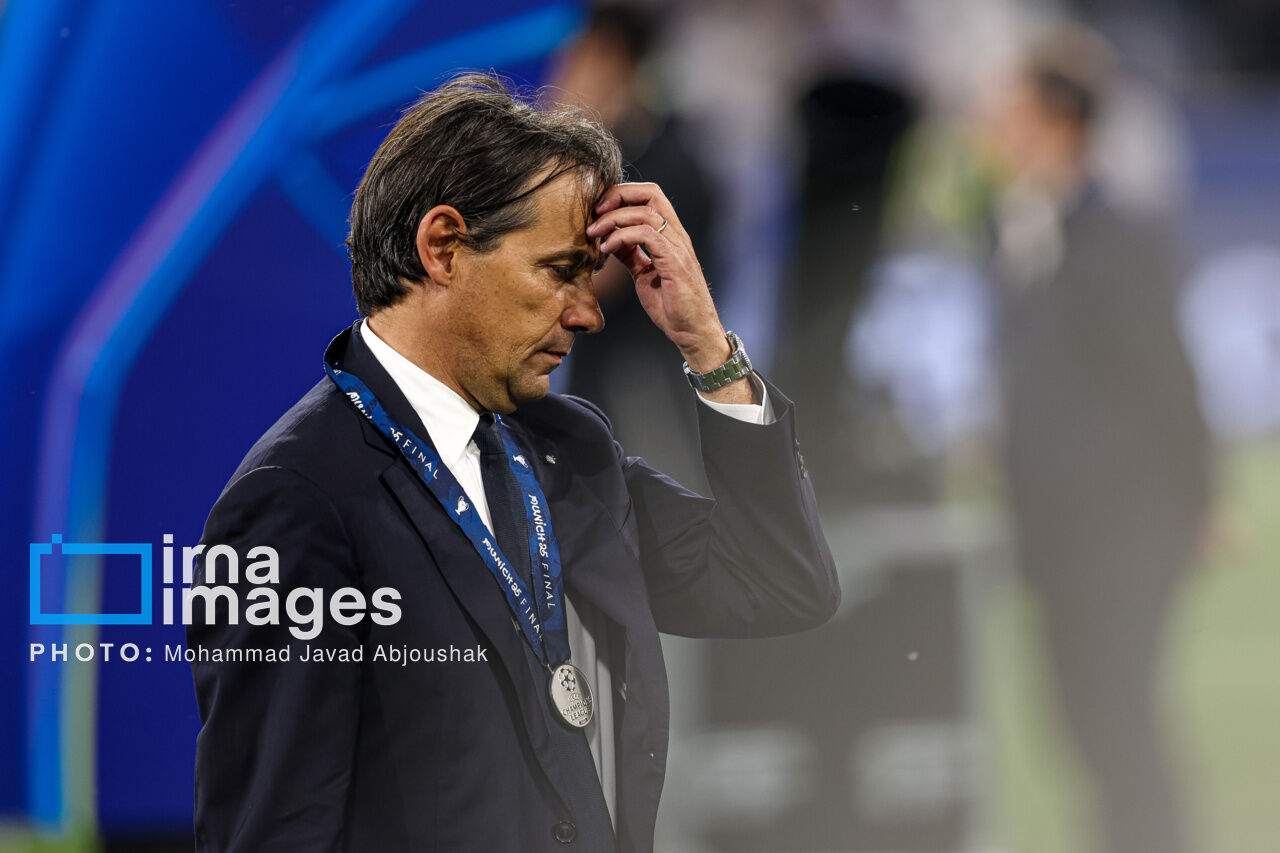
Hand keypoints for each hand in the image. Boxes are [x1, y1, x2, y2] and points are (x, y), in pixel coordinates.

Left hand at [588, 182, 729, 371]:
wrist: (692, 332)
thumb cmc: (672, 307)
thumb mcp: (644, 274)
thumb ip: (631, 255)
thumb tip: (610, 240)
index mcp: (671, 235)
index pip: (650, 196)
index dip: (622, 195)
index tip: (599, 211)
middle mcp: (677, 235)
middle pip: (650, 193)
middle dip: (617, 196)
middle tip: (594, 213)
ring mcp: (678, 247)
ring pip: (645, 212)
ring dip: (613, 218)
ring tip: (593, 233)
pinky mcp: (674, 261)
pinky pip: (646, 235)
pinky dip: (621, 236)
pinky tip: (607, 248)